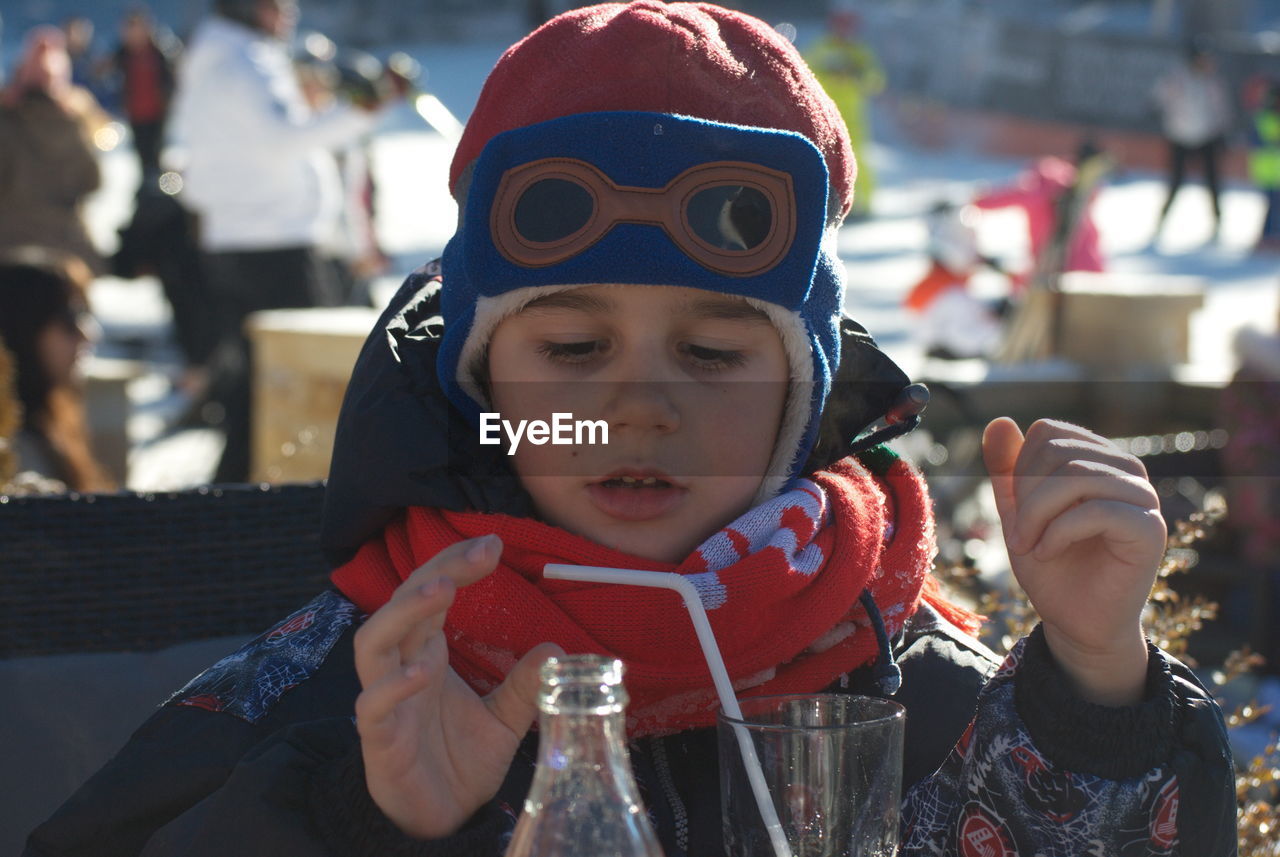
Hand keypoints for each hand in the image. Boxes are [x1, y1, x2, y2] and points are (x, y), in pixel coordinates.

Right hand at [353, 534, 562, 837]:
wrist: (438, 820)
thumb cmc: (459, 762)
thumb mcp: (505, 720)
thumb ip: (525, 685)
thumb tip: (558, 647)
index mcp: (428, 653)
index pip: (433, 593)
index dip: (456, 565)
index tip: (494, 542)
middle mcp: (401, 666)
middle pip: (404, 603)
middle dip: (437, 571)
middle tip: (477, 553)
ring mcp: (385, 700)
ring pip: (373, 643)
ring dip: (403, 613)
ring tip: (440, 591)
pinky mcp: (379, 739)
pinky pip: (372, 705)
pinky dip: (392, 685)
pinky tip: (420, 672)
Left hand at [982, 418, 1165, 704]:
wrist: (1077, 623)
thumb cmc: (1051, 568)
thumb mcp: (1017, 512)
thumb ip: (1007, 469)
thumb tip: (1000, 420)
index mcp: (1097, 459)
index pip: (1049, 432)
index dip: (1021, 469)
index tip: (1016, 511)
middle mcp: (1126, 471)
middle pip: (1060, 451)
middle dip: (1026, 497)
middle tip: (1020, 537)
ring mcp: (1144, 498)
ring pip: (1077, 476)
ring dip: (1038, 516)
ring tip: (1032, 547)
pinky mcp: (1151, 528)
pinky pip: (1097, 510)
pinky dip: (1058, 532)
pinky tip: (1048, 553)